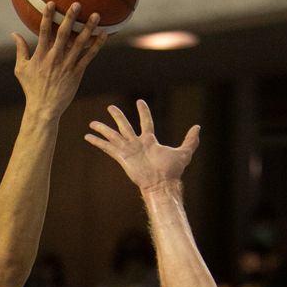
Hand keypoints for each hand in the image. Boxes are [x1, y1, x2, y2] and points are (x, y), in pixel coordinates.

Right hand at [13, 3, 105, 117]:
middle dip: (70, 18)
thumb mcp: (21, 69)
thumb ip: (20, 49)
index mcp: (41, 55)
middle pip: (64, 35)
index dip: (48, 17)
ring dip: (88, 29)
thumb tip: (14, 34)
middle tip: (77, 4)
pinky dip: (96, 45)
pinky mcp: (77, 73)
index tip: (51, 3)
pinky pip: (88, 57)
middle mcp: (55, 58)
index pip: (44, 32)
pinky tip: (104, 34)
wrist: (44, 109)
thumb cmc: (31, 89)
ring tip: (96, 15)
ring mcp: (67, 66)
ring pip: (79, 44)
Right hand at [85, 101, 199, 192]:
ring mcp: (128, 150)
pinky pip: (108, 147)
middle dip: (118, 116)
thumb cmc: (172, 171)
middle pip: (125, 126)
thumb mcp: (184, 152)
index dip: (143, 111)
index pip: (145, 122)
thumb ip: (191, 140)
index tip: (140, 102)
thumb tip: (198, 127)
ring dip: (103, 128)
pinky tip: (88, 137)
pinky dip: (98, 142)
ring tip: (92, 122)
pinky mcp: (122, 157)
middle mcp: (137, 144)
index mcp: (149, 141)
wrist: (161, 184)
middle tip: (110, 108)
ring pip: (113, 135)